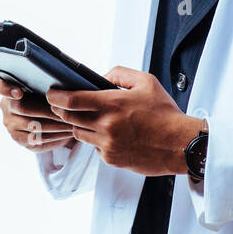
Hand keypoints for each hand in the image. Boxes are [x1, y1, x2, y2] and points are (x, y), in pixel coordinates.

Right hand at [0, 72, 78, 152]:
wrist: (49, 116)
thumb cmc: (49, 95)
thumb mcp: (45, 84)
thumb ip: (45, 80)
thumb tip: (61, 81)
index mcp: (8, 86)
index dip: (6, 89)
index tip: (19, 93)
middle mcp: (6, 106)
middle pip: (22, 108)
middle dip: (47, 110)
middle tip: (65, 110)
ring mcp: (10, 124)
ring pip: (32, 126)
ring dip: (55, 124)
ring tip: (72, 122)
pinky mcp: (19, 138)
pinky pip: (36, 139)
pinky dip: (55, 136)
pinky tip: (67, 132)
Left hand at [46, 66, 203, 175]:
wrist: (180, 144)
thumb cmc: (165, 113)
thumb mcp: (146, 82)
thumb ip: (120, 74)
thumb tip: (101, 77)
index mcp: (113, 104)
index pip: (72, 100)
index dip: (56, 97)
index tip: (51, 94)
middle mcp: (106, 125)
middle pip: (69, 118)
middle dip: (63, 111)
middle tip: (64, 105)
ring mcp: (107, 145)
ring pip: (79, 134)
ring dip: (80, 125)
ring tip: (94, 119)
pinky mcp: (111, 159)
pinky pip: (94, 148)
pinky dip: (97, 140)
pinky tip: (111, 135)